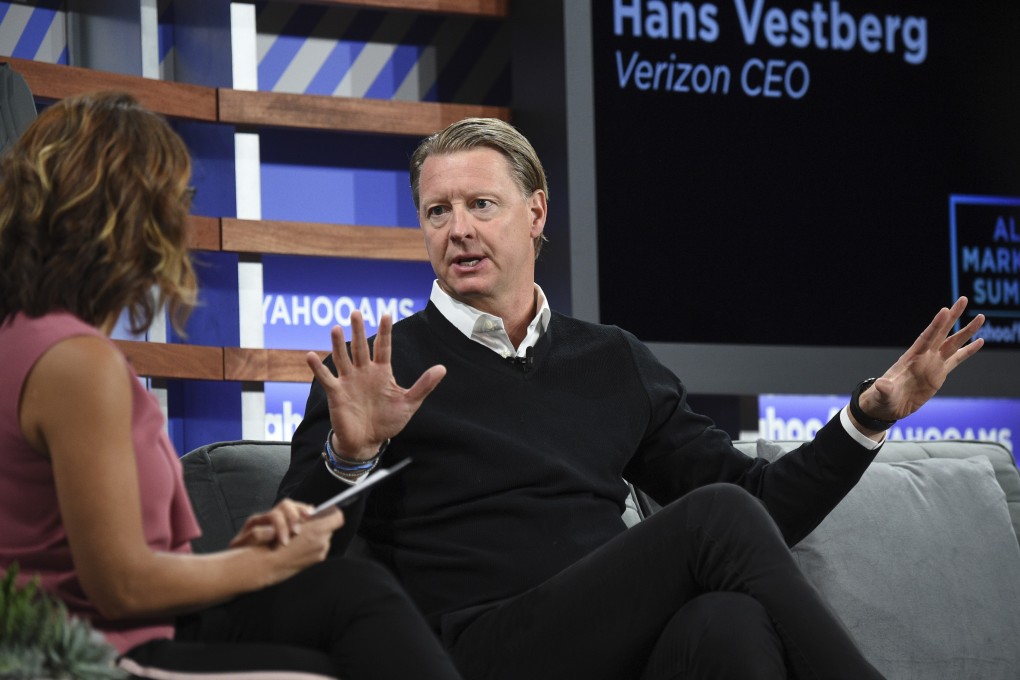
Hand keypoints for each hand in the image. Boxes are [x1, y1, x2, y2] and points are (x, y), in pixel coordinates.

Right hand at [235, 503, 344, 585]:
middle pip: (329, 527)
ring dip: (315, 535)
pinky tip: (298, 546)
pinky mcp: (316, 560)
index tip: (326, 512)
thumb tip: (313, 510)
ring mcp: (320, 553)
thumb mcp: (286, 520)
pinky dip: (312, 544)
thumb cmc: (272, 543)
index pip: (337, 517)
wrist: (265, 567)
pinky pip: (319, 547)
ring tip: (299, 537)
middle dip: (320, 524)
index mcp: (318, 530)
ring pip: (324, 537)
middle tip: (306, 525)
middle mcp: (323, 542)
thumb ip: (304, 514)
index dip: (332, 513)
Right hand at [306, 311, 445, 460]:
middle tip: (356, 312)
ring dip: (338, 343)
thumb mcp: (409, 403)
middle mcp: (364, 372)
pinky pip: (325, 378)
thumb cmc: (388, 422)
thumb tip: (442, 368)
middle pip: (360, 347)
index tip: (386, 314)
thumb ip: (424, 385)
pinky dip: (318, 368)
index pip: (383, 347)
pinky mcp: (336, 393)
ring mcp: (348, 381)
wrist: (367, 442)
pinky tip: (310, 355)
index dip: (385, 331)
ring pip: (342, 358)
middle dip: (358, 330)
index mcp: (382, 372)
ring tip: (335, 327)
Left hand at [853, 296, 983, 431]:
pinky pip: (957, 359)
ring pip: (953, 343)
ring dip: (966, 331)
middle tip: (964, 299)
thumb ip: (883, 388)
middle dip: (953, 317)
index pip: (926, 338)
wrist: (888, 406)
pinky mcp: (940, 373)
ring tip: (980, 317)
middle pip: (942, 333)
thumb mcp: (882, 394)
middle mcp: (924, 357)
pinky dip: (968, 351)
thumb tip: (881, 385)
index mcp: (911, 358)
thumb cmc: (882, 398)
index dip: (935, 325)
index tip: (944, 310)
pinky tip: (980, 341)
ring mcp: (933, 363)